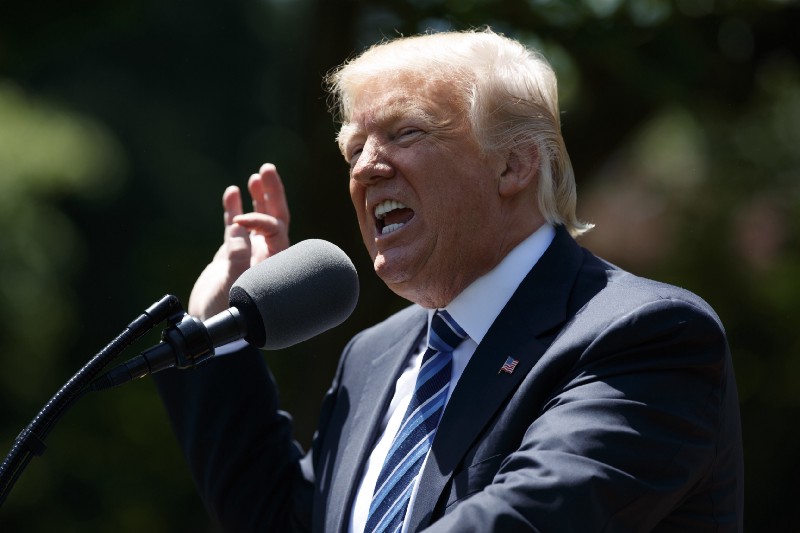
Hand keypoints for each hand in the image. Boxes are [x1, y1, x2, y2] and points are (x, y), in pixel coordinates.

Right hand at [188, 163, 290, 318]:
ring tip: (256, 176)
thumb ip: (237, 260)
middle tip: (267, 170)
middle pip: (276, 218)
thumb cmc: (226, 314)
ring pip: (258, 219)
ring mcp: (249, 253)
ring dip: (258, 197)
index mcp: (274, 262)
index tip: (239, 222)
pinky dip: (234, 208)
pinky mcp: (232, 255)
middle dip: (273, 194)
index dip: (260, 219)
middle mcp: (266, 255)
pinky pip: (236, 227)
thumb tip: (239, 231)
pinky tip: (232, 191)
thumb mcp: (233, 288)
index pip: (275, 229)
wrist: (209, 328)